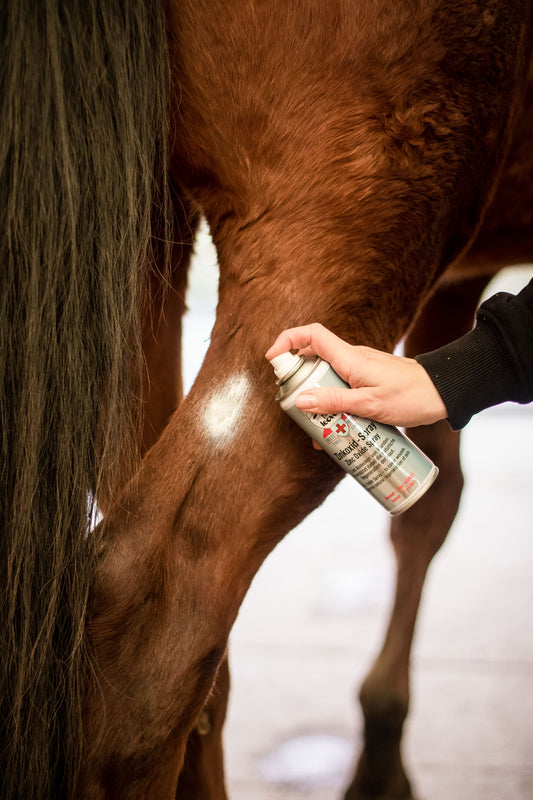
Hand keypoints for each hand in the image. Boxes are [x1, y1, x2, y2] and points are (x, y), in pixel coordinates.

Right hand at [266, 323, 446, 427]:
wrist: (444, 393)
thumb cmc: (412, 396)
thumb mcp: (371, 405)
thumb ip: (335, 402)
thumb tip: (299, 401)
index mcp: (350, 357)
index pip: (311, 334)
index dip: (287, 340)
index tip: (272, 359)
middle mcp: (352, 358)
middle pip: (313, 359)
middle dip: (297, 381)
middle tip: (293, 407)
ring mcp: (359, 369)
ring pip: (326, 377)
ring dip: (315, 397)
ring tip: (315, 428)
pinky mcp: (367, 381)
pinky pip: (341, 387)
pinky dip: (332, 403)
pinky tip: (335, 430)